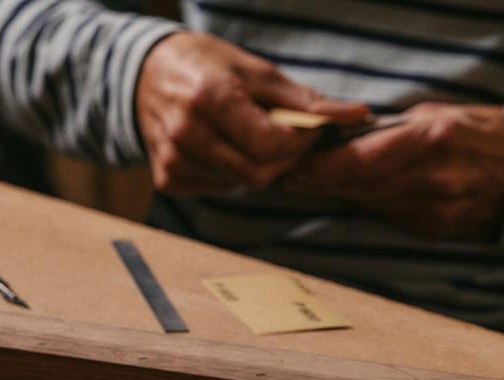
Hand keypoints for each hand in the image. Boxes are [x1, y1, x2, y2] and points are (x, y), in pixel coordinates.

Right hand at [136, 32, 368, 194]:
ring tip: (251, 137)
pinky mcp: (167, 179)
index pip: (271, 145)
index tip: (306, 128)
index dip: (299, 142)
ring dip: (258, 166)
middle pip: (258, 174)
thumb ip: (305, 101)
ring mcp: (173, 160)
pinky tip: (225, 148)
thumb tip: (357, 116)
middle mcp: (186, 133)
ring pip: (241, 184)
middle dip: (284, 160)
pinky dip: (233, 173)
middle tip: (286, 137)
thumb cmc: (208, 67)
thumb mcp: (257, 72)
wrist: (146, 75)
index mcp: (210, 98)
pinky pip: (219, 188)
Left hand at [281, 103, 503, 240]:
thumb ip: (392, 130)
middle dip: (318, 184)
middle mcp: (430, 181)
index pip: (357, 163)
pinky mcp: (434, 231)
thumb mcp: (439, 115)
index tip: (293, 167)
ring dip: (337, 197)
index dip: (319, 169)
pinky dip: (368, 206)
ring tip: (309, 186)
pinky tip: (352, 197)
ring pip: (367, 206)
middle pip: (356, 188)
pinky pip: (388, 217)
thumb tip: (345, 139)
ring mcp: (433, 211)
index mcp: (430, 142)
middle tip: (288, 178)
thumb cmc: (483, 133)